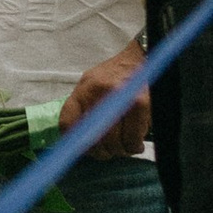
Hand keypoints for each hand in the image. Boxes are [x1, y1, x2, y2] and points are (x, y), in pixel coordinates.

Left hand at [61, 40, 149, 155]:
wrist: (144, 59)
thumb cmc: (118, 76)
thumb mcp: (93, 85)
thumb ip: (84, 108)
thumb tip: (77, 140)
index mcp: (84, 88)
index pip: (68, 123)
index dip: (73, 143)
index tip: (82, 150)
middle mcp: (99, 92)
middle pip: (91, 137)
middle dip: (100, 152)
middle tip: (108, 153)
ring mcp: (120, 98)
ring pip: (113, 142)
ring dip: (119, 151)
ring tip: (124, 147)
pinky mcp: (141, 104)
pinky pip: (132, 139)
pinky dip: (133, 146)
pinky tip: (136, 144)